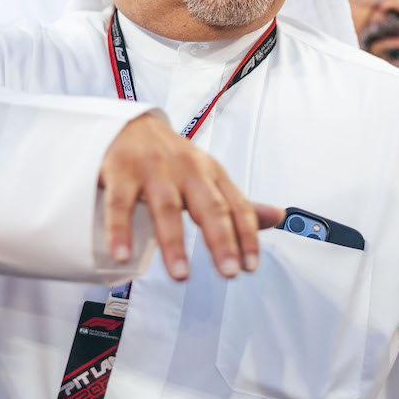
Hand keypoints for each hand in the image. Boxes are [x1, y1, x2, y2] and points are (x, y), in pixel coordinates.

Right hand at [100, 114, 283, 280]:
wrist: (128, 124)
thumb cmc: (171, 158)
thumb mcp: (209, 177)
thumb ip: (238, 204)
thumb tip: (278, 218)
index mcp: (211, 173)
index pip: (236, 206)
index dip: (247, 236)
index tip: (250, 266)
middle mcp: (186, 169)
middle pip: (208, 206)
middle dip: (221, 240)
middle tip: (229, 272)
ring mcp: (152, 169)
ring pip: (166, 207)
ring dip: (173, 242)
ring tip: (180, 274)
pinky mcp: (120, 171)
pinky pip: (120, 204)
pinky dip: (120, 231)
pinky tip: (122, 255)